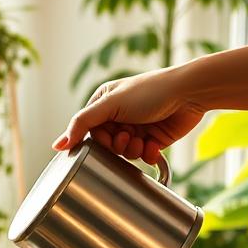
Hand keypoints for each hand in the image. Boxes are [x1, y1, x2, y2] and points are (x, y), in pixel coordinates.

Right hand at [53, 69, 205, 162]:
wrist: (189, 93)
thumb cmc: (150, 91)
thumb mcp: (110, 104)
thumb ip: (82, 124)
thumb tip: (57, 145)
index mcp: (105, 102)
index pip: (89, 132)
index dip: (99, 141)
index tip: (110, 139)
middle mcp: (119, 115)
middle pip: (107, 145)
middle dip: (118, 146)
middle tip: (128, 137)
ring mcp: (137, 128)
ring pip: (125, 153)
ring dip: (133, 150)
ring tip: (143, 140)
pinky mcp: (153, 139)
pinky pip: (143, 156)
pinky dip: (148, 154)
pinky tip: (154, 146)